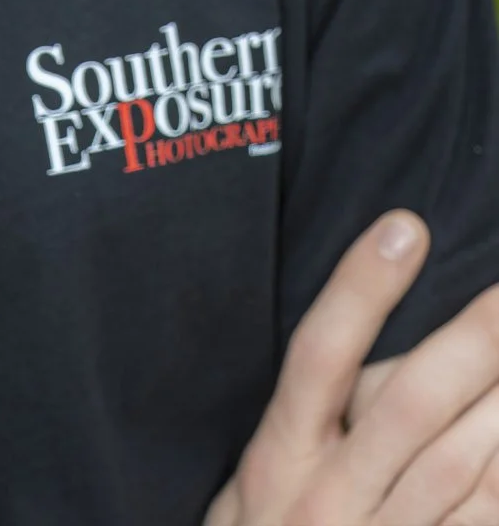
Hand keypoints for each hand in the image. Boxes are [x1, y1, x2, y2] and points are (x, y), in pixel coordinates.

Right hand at [205, 211, 498, 522]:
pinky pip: (485, 522)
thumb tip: (361, 345)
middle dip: (473, 340)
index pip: (320, 354)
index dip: (362, 288)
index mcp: (278, 459)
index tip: (406, 226)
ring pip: (461, 465)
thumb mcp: (247, 487)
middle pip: (411, 404)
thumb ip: (299, 422)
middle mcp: (330, 501)